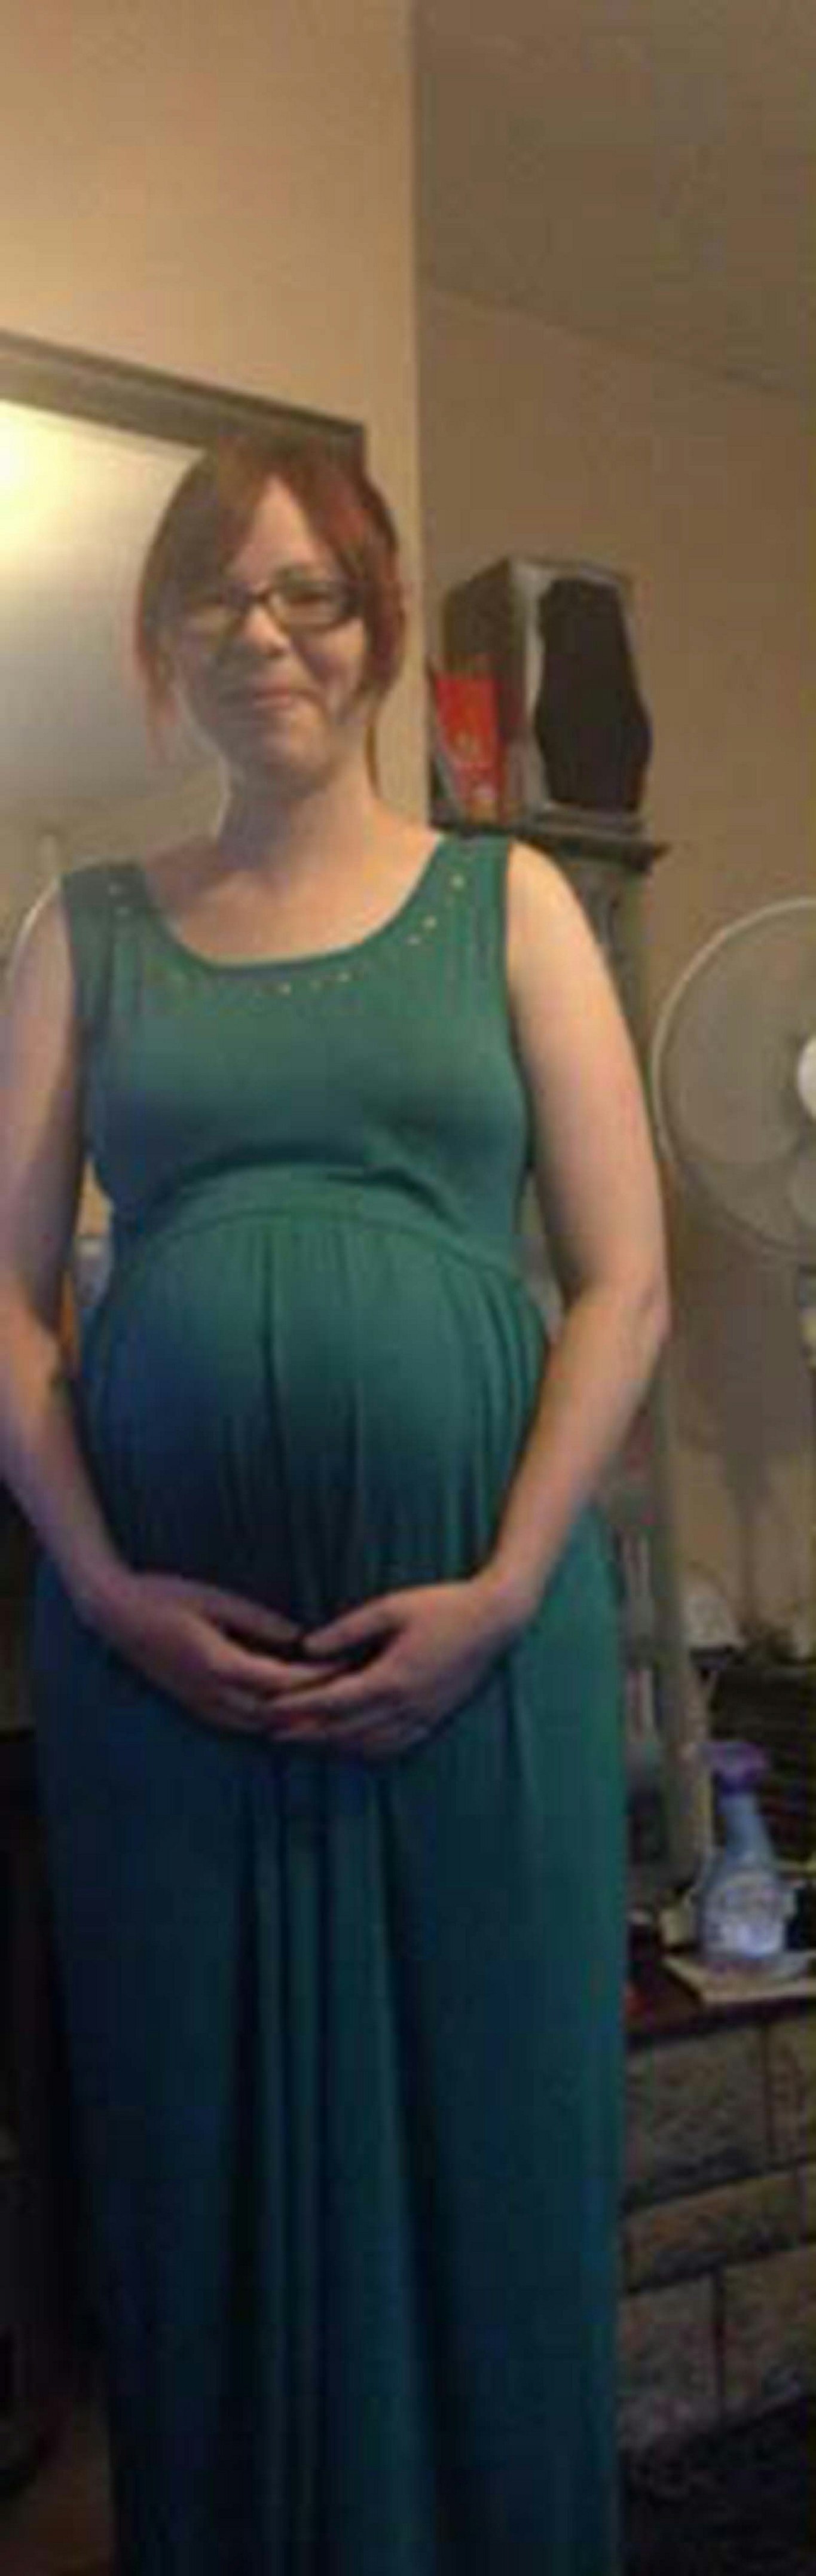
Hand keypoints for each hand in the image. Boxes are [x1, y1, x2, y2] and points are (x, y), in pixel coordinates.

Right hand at [90, 1569, 349, 1739]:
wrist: (114, 1614)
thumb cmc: (165, 1596)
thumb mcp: (216, 1599)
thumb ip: (258, 1621)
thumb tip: (300, 1636)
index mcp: (220, 1664)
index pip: (283, 1681)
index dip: (318, 1678)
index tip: (346, 1667)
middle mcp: (212, 1693)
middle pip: (276, 1713)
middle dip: (313, 1706)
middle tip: (347, 1693)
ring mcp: (201, 1704)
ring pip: (259, 1725)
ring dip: (292, 1719)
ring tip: (326, 1708)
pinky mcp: (194, 1705)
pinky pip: (240, 1724)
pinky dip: (268, 1721)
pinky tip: (288, 1714)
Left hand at [264, 1576, 519, 1758]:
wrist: (496, 1620)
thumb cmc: (443, 1605)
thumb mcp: (391, 1607)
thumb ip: (347, 1628)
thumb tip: (306, 1646)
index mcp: (392, 1677)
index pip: (333, 1702)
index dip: (299, 1708)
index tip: (270, 1710)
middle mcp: (406, 1705)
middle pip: (345, 1730)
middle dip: (307, 1733)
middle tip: (272, 1734)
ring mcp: (423, 1715)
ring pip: (369, 1743)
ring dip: (334, 1745)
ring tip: (305, 1741)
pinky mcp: (435, 1717)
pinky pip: (395, 1745)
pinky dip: (367, 1749)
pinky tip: (353, 1745)